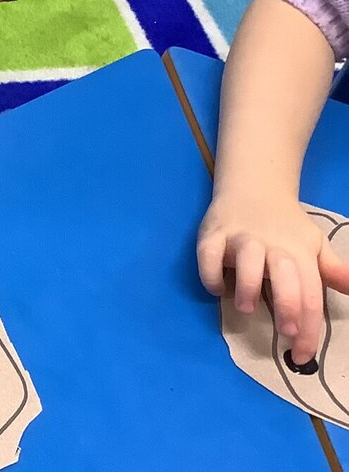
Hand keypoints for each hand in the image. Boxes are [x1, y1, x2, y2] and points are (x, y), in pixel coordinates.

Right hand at [198, 192, 348, 364]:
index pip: (310, 293)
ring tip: (245, 308)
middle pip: (285, 273)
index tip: (303, 355)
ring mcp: (241, 238)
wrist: (254, 187)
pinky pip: (209, 253)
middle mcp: (272, 245)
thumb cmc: (285, 226)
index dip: (309, 327)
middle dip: (287, 304)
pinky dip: (210, 273)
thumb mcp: (314, 246)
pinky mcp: (213, 234)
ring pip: (247, 259)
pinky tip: (216, 289)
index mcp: (299, 253)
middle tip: (286, 331)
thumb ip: (333, 271)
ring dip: (247, 285)